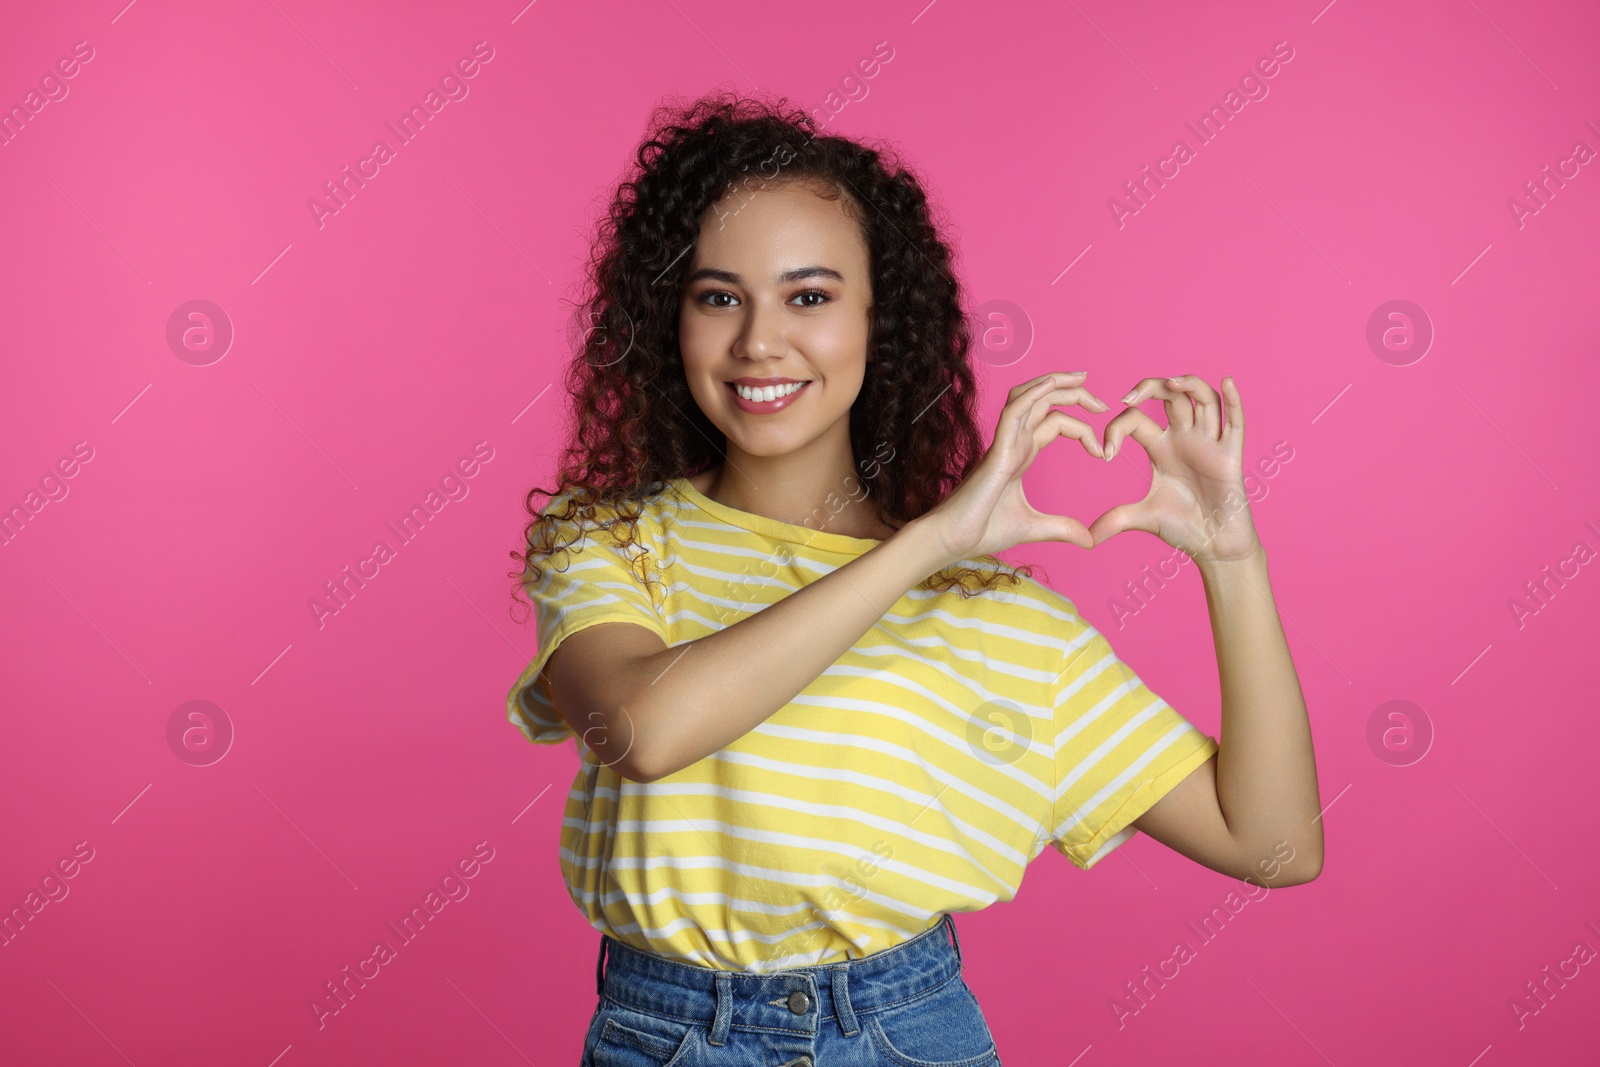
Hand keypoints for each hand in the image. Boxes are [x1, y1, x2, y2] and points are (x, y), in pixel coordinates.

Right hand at [921, 370, 1106, 563]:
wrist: (953, 539)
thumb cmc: (982, 530)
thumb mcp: (1034, 527)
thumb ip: (1062, 529)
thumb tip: (1090, 540)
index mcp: (1022, 454)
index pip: (1054, 423)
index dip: (1082, 428)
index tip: (1103, 451)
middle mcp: (1014, 443)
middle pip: (1045, 401)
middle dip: (1075, 394)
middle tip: (1103, 403)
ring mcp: (1004, 443)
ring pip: (1029, 397)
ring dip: (1055, 383)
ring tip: (1082, 379)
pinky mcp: (997, 451)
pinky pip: (1014, 412)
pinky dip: (1033, 394)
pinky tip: (1053, 385)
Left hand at [1089, 374, 1261, 563]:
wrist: (1215, 546)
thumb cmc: (1184, 527)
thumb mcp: (1143, 518)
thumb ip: (1115, 521)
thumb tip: (1087, 538)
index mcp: (1161, 448)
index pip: (1136, 419)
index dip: (1117, 429)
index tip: (1106, 454)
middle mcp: (1185, 438)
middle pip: (1171, 396)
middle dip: (1151, 388)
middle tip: (1128, 397)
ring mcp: (1209, 443)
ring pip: (1203, 399)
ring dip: (1189, 385)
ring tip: (1172, 382)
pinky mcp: (1230, 455)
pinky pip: (1235, 422)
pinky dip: (1233, 401)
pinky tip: (1226, 382)